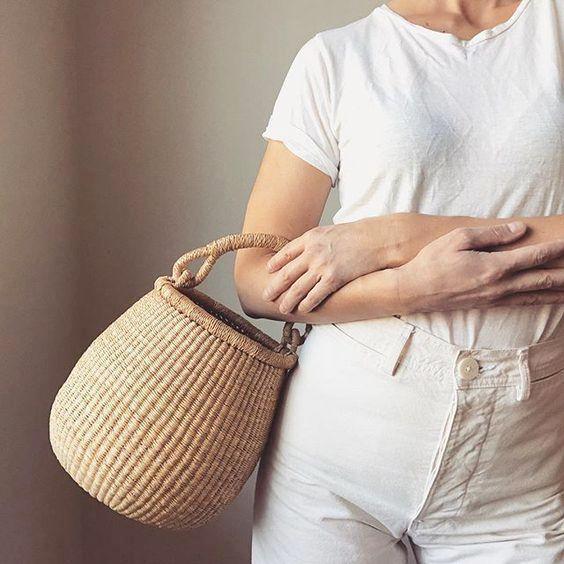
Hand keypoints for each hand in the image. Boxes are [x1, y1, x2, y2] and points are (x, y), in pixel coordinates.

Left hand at [262, 218, 398, 313]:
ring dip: (288, 300)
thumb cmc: (358, 235)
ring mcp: (322, 266)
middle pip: (287, 273)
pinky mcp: (334, 278)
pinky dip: (307, 304)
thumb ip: (317, 242)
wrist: (377, 239)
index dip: (275, 262)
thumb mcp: (331, 232)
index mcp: (310, 237)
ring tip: (282, 308)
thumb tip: (306, 252)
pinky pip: (315, 295)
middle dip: (275, 286)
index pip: (286, 252)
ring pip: (298, 288)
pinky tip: (302, 310)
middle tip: (266, 296)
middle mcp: (312, 252)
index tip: (267, 270)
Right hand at [395, 221, 563, 313]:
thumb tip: (519, 229)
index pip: (535, 256)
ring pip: (536, 296)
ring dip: (558, 292)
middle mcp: (499, 285)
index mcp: (494, 266)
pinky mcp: (487, 305)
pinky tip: (547, 299)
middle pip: (543, 280)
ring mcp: (494, 298)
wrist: (414, 290)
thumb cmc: (433, 261)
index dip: (557, 249)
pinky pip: (521, 303)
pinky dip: (540, 301)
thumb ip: (492, 234)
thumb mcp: (459, 238)